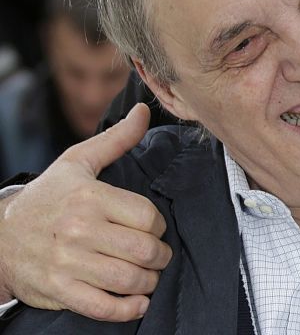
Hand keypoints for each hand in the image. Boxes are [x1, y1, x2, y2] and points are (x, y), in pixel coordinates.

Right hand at [0, 104, 172, 321]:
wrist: (0, 235)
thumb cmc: (49, 197)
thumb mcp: (78, 162)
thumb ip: (116, 139)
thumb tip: (143, 112)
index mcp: (90, 197)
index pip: (147, 216)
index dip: (158, 225)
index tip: (154, 229)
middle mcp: (80, 230)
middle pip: (142, 249)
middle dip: (160, 256)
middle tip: (159, 256)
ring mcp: (68, 263)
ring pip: (127, 279)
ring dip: (149, 282)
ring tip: (149, 276)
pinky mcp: (59, 290)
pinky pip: (102, 307)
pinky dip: (127, 309)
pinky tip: (138, 303)